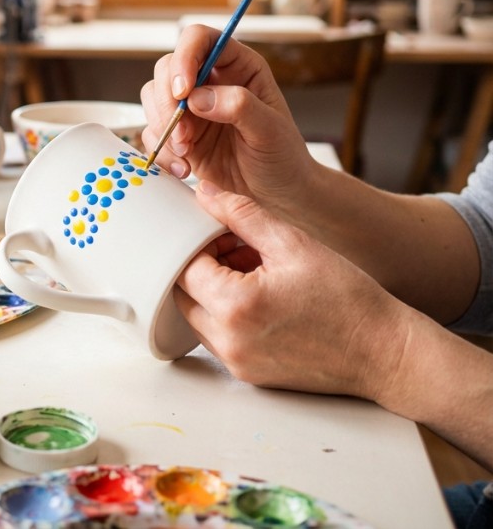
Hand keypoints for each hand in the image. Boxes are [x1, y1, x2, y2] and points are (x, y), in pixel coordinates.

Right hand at [140, 24, 314, 209]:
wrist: (276, 193)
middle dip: (167, 101)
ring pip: (153, 97)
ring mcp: (192, 107)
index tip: (183, 90)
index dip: (185, 57)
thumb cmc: (283, 156)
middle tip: (183, 134)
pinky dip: (162, 151)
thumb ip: (239, 107)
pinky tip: (184, 166)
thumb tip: (199, 97)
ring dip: (163, 126)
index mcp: (238, 66)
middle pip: (167, 68)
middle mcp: (210, 81)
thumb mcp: (270, 130)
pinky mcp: (180, 133)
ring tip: (186, 152)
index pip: (200, 39)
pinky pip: (153, 132)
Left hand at [175, 181, 409, 400]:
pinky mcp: (246, 375)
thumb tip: (206, 194)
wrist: (385, 353)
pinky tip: (263, 301)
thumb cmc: (348, 299)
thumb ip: (242, 215)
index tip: (226, 234)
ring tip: (257, 275)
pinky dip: (229, 316)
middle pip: (184, 293)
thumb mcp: (294, 243)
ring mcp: (235, 362)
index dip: (201, 243)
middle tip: (240, 251)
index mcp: (234, 305)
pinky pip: (218, 338)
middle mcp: (227, 340)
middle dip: (204, 266)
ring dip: (215, 291)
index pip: (185, 265)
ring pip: (198, 316)